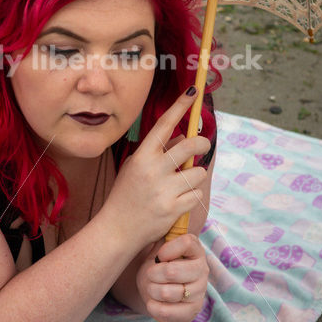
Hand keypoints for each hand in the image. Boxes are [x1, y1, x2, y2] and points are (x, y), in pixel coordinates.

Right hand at [101, 87, 210, 247]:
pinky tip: (179, 200)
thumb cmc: (126, 194)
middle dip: (202, 142)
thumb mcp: (136, 167)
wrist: (118, 229)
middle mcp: (153, 169)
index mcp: (142, 155)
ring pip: (199, 172)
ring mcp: (164, 190)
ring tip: (184, 183)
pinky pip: (197, 195)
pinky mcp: (174, 209)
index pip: (164, 124)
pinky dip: (192, 196)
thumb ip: (158, 151)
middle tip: (203, 145)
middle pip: (190, 145)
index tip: (193, 93)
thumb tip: (183, 136)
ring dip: (196, 176)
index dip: (180, 106)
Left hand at [136, 233, 208, 321]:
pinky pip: (171, 312)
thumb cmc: (157, 262)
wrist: (156, 286)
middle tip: (149, 273)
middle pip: (173, 271)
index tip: (159, 255)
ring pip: (169, 292)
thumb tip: (156, 216)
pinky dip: (155, 308)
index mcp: (195, 249)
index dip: (169, 249)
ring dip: (152, 290)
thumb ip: (161, 234)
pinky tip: (152, 302)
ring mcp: (199, 292)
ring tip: (150, 287)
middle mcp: (202, 270)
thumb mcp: (158, 245)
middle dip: (154, 274)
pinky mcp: (192, 312)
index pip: (187, 242)